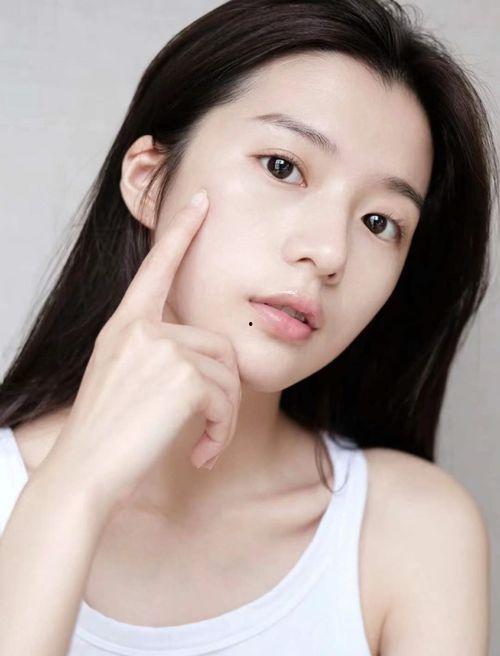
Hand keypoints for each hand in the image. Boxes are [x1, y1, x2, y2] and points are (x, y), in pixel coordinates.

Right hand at [41, 189, 240, 509]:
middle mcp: (141, 328)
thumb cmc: (106, 434)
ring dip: (224, 418)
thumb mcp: (125, 379)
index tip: (201, 199)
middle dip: (224, 393)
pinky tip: (201, 455)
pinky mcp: (183, 376)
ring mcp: (160, 348)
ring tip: (204, 446)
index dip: (182, 231)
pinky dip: (222, 432)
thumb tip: (212, 359)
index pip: (157, 267)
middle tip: (213, 429)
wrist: (84, 473)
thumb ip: (160, 355)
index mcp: (125, 325)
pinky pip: (227, 399)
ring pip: (227, 374)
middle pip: (218, 345)